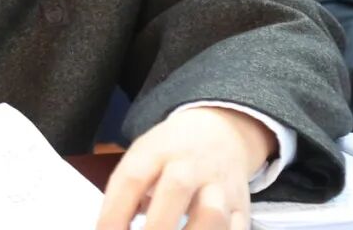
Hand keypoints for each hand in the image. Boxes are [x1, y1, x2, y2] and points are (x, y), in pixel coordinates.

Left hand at [96, 106, 275, 229]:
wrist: (219, 131)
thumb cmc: (170, 152)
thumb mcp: (143, 156)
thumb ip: (127, 192)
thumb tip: (110, 229)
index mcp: (157, 149)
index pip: (132, 178)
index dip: (114, 213)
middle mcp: (190, 165)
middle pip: (175, 191)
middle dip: (156, 229)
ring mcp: (219, 187)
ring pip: (213, 215)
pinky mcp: (242, 208)